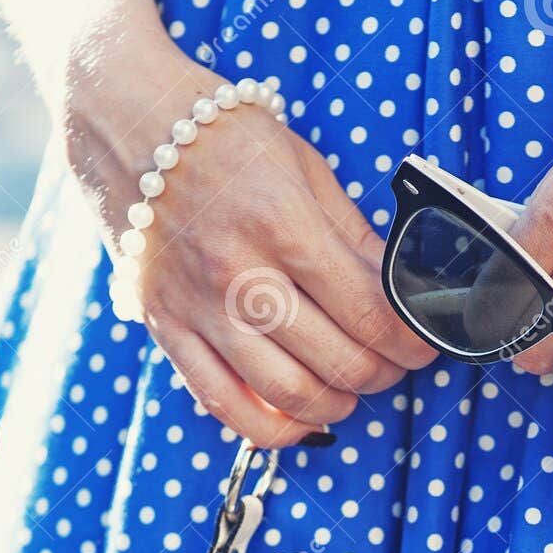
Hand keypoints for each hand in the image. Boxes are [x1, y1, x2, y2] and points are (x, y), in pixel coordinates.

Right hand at [65, 40, 434, 445]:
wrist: (127, 123)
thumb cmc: (224, 139)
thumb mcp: (305, 167)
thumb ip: (354, 236)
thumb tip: (405, 289)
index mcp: (282, 223)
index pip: (370, 312)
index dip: (412, 339)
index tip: (426, 341)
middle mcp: (239, 273)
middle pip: (337, 360)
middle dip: (384, 372)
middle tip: (394, 362)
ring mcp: (199, 308)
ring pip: (287, 394)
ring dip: (337, 403)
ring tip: (352, 387)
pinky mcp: (167, 330)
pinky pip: (224, 405)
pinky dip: (273, 428)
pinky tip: (301, 417)